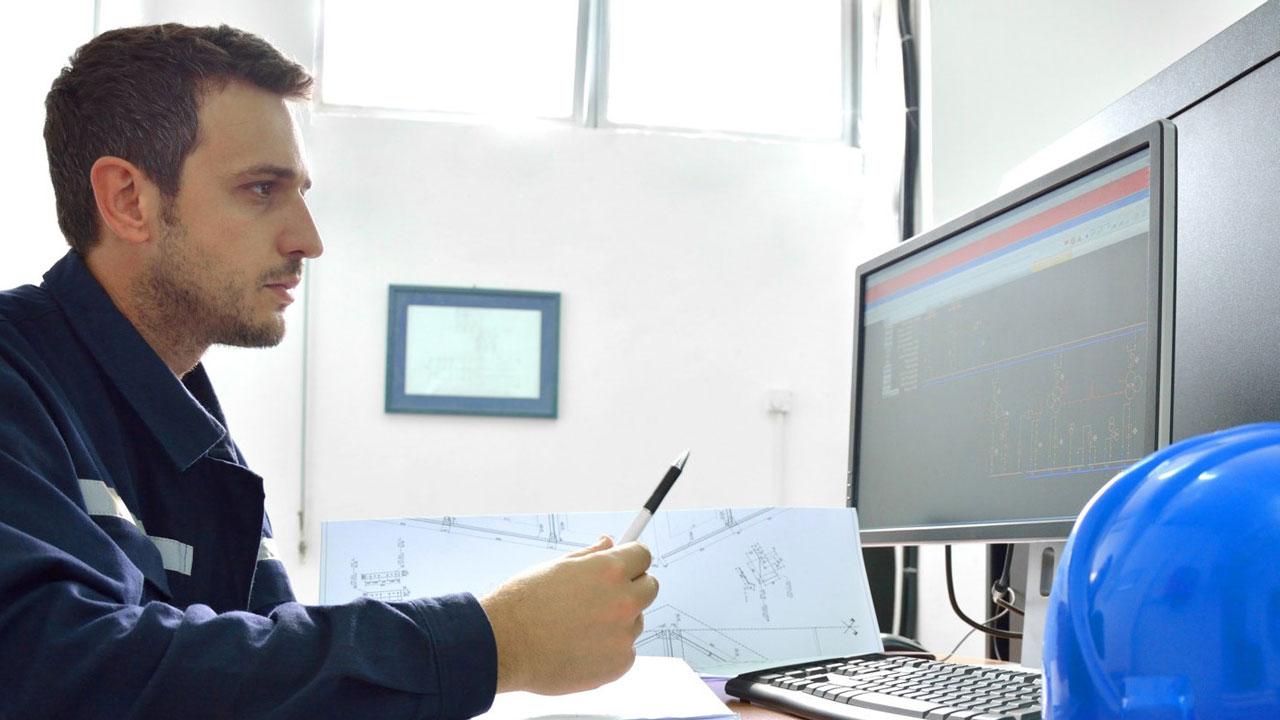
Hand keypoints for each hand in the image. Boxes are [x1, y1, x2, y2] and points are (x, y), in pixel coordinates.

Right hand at [480, 536, 658, 694]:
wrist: (504, 646)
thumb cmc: (523, 604)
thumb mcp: (557, 567)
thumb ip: (591, 556)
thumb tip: (609, 544)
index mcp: (609, 570)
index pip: (643, 555)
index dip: (632, 560)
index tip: (626, 566)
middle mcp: (623, 600)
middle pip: (649, 587)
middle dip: (632, 588)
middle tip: (604, 597)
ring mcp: (624, 634)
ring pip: (636, 621)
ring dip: (619, 621)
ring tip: (581, 627)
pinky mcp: (620, 664)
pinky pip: (626, 651)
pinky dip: (610, 650)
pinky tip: (582, 647)